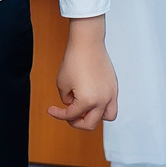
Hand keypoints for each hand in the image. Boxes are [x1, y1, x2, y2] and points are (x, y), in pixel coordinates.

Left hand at [49, 16, 118, 130]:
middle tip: (68, 115)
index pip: (71, 115)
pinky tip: (93, 100)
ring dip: (95, 117)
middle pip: (90, 124)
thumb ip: (66, 99)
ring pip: (107, 117)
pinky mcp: (114, 87)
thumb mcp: (62, 83)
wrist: (88, 43)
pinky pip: (112, 105)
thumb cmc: (75, 60)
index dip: (58, 114)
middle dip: (76, 122)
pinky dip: (103, 107)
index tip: (51, 109)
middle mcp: (102, 100)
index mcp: (87, 101)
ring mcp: (110, 94)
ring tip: (85, 111)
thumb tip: (73, 104)